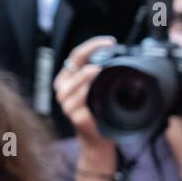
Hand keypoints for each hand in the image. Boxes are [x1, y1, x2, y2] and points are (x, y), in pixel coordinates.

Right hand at [53, 35, 115, 154]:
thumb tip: (118, 55)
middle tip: (111, 51)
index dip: (92, 45)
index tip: (110, 42)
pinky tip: (98, 89)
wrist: (97, 138)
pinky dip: (90, 93)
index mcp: (67, 78)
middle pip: (76, 66)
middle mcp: (63, 89)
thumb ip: (99, 73)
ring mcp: (66, 104)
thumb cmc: (98, 111)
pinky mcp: (75, 116)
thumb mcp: (95, 88)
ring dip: (88, 74)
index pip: (76, 55)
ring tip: (100, 69)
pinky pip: (82, 101)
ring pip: (77, 83)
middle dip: (92, 55)